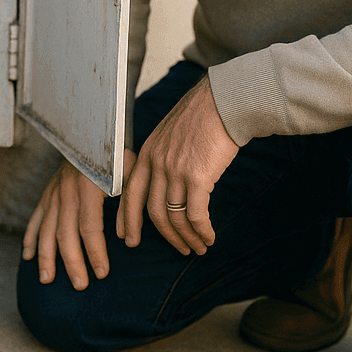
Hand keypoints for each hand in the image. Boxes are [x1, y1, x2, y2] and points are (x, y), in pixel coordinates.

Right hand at [21, 153, 133, 289]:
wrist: (89, 130)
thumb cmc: (114, 154)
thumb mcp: (130, 173)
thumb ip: (130, 205)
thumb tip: (129, 239)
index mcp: (88, 186)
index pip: (90, 226)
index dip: (96, 252)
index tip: (103, 273)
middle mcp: (66, 190)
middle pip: (65, 232)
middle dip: (72, 262)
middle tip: (81, 285)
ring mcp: (53, 192)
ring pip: (46, 229)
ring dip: (46, 256)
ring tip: (48, 279)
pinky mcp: (47, 192)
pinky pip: (35, 218)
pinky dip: (30, 237)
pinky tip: (28, 256)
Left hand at [120, 74, 237, 255]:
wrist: (223, 102)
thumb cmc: (202, 116)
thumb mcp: (169, 134)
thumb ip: (162, 156)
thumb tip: (165, 181)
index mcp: (147, 153)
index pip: (130, 193)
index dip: (127, 219)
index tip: (127, 238)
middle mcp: (156, 164)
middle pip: (153, 212)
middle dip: (166, 236)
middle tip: (178, 249)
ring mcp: (175, 171)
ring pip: (175, 217)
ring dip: (187, 237)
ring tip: (198, 248)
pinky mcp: (197, 177)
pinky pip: (196, 215)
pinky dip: (202, 231)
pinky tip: (210, 237)